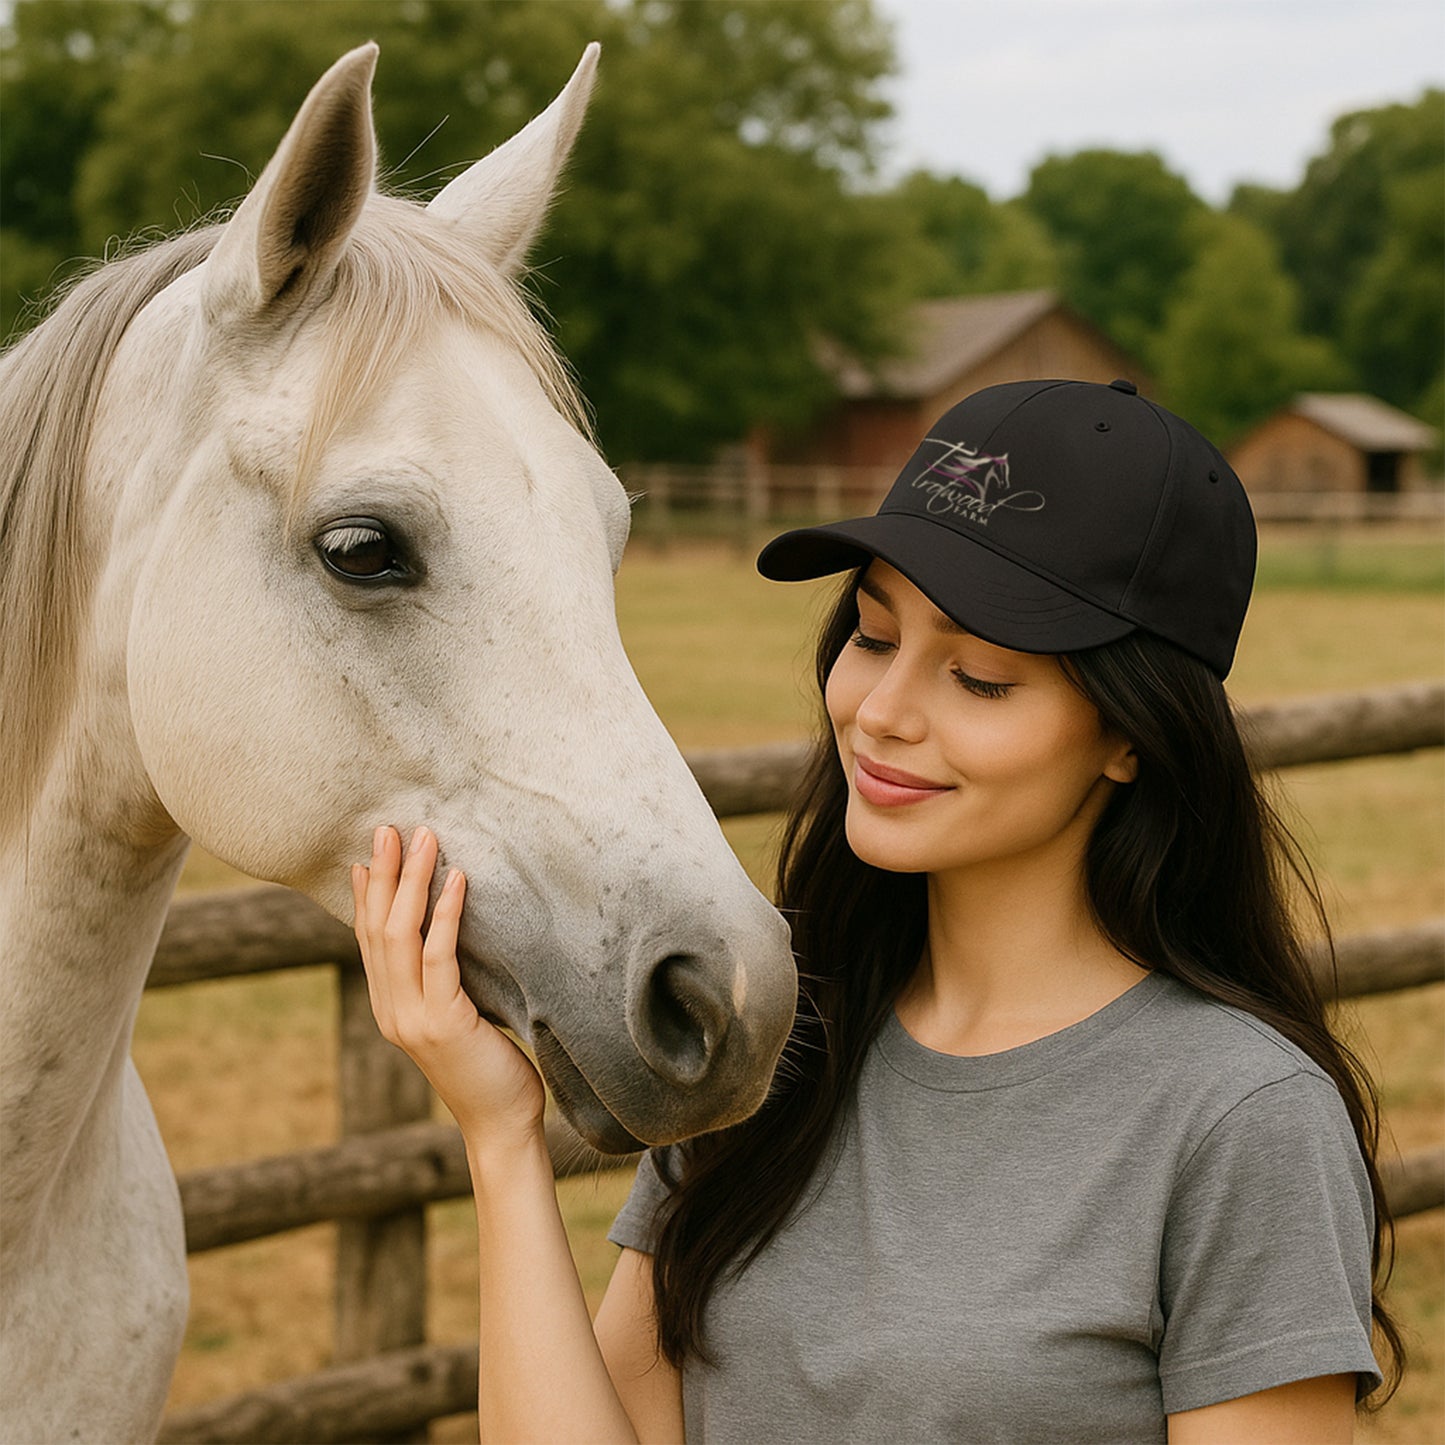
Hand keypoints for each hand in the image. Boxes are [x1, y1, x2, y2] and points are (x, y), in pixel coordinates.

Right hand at [352, 825, 545, 1146]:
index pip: (369, 940)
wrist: (501, 1126)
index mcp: (391, 1008)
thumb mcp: (459, 1017)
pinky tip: (457, 881)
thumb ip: (444, 983)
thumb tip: (448, 938)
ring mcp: (412, 1018)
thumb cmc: (490, 1069)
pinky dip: (445, 914)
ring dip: (411, 882)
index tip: (369, 854)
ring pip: (400, 935)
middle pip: (377, 928)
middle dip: (384, 874)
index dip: (367, 895)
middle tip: (389, 827)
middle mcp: (392, 1010)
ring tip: (425, 839)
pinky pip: (439, 957)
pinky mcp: (442, 1022)